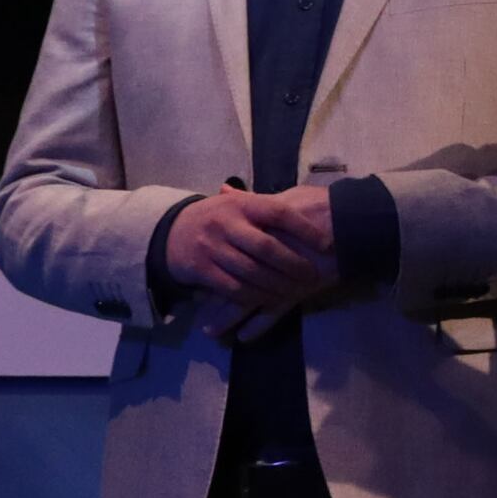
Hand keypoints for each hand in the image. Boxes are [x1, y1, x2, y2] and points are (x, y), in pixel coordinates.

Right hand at [167, 183, 343, 314]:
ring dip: (277, 285)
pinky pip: (234, 288)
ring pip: (252, 271)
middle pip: (266, 247)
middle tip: (313, 275)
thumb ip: (266, 206)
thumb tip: (309, 198)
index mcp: (241, 204)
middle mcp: (226, 223)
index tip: (326, 243)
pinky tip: (271, 299)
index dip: (305, 228)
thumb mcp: (237, 205)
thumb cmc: (217, 218)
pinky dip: (256, 297)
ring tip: (296, 290)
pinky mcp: (202, 270)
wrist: (170, 232)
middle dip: (293, 264)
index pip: (278, 212)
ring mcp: (212, 247)